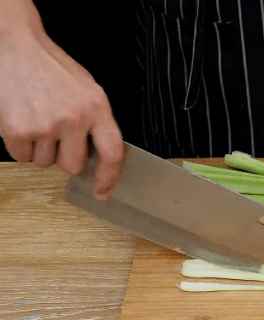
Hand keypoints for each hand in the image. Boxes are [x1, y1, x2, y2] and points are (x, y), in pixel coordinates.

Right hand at [0, 25, 123, 199]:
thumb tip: (98, 158)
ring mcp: (45, 125)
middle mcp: (74, 118)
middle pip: (72, 166)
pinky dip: (20, 145)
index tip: (102, 192)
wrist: (16, 47)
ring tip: (37, 119)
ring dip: (40, 148)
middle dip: (64, 156)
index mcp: (97, 108)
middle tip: (56, 133)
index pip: (112, 153)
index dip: (109, 178)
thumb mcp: (87, 91)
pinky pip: (21, 157)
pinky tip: (22, 120)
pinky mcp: (18, 129)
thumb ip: (96, 122)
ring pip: (45, 162)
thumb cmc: (52, 69)